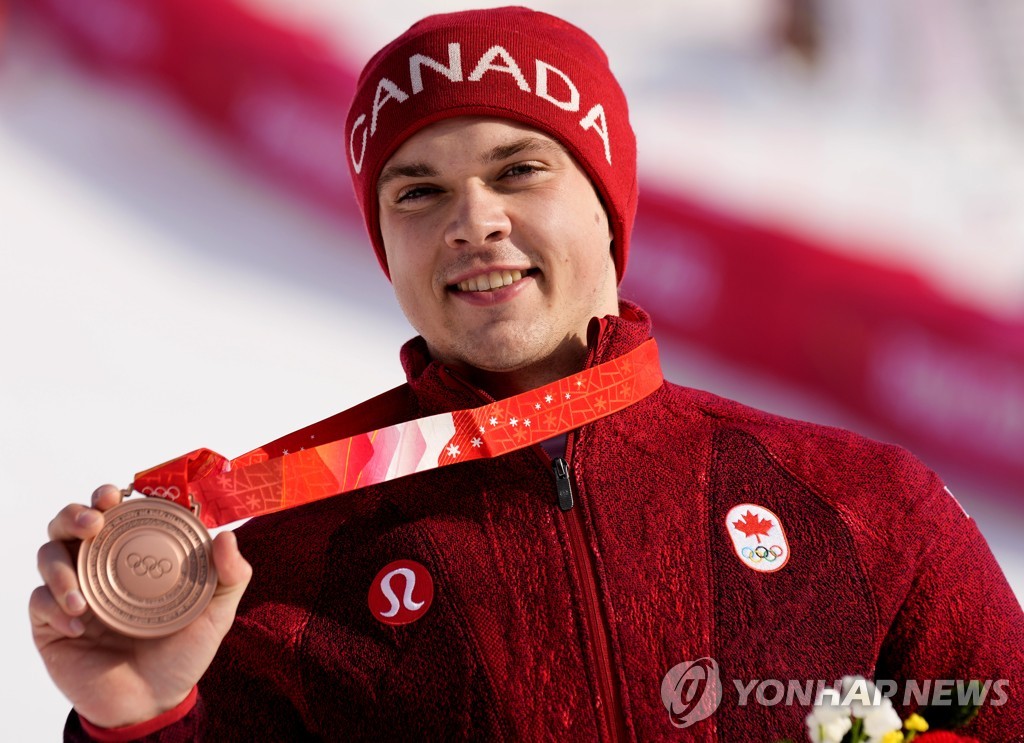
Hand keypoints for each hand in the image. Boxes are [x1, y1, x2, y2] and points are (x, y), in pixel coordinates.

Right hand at [30, 485, 251, 728]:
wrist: (152, 703)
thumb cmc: (182, 653)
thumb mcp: (215, 614)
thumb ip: (230, 576)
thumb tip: (226, 535)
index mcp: (134, 554)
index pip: (114, 512)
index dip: (109, 496)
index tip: (116, 495)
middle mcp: (100, 566)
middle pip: (70, 522)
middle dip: (76, 515)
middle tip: (94, 525)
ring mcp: (74, 592)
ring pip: (48, 554)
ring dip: (60, 567)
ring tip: (81, 598)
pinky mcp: (50, 624)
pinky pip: (38, 602)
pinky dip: (54, 607)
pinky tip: (79, 626)